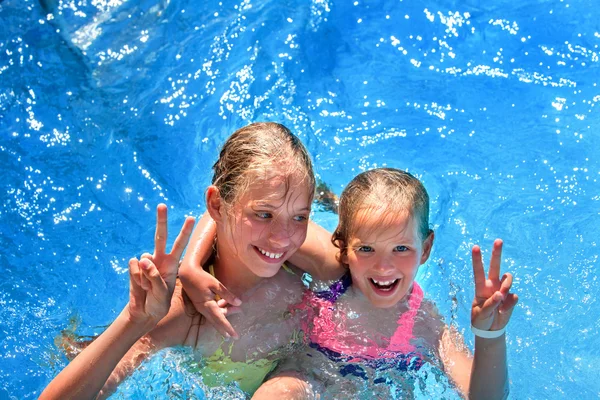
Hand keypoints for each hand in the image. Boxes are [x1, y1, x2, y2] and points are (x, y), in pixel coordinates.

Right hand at [127, 204, 194, 325]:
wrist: (143, 312)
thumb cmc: (159, 303)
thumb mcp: (162, 294)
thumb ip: (155, 277)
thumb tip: (142, 258)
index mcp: (172, 264)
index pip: (180, 245)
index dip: (185, 232)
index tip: (191, 218)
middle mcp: (160, 259)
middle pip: (161, 237)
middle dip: (161, 221)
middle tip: (162, 205)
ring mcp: (145, 262)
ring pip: (144, 258)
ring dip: (146, 276)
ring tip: (149, 288)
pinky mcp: (133, 267)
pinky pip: (134, 268)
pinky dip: (137, 279)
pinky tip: (140, 286)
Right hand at [179, 266, 241, 339]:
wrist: (187, 274)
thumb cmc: (202, 278)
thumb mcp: (215, 285)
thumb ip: (227, 294)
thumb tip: (239, 303)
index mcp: (208, 305)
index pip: (220, 319)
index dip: (228, 328)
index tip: (234, 336)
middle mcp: (204, 309)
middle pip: (216, 321)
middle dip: (225, 328)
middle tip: (234, 336)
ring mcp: (201, 307)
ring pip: (214, 316)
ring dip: (224, 315)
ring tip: (236, 312)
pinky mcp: (200, 304)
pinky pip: (211, 311)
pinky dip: (220, 310)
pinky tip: (226, 304)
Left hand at [471, 239, 517, 330]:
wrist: (490, 329)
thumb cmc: (481, 319)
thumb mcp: (481, 313)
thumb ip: (490, 303)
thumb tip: (501, 294)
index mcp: (481, 287)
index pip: (478, 271)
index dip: (477, 259)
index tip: (475, 246)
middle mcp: (492, 285)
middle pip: (495, 266)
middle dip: (496, 253)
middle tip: (498, 240)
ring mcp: (502, 291)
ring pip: (508, 279)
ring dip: (506, 285)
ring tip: (501, 296)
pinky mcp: (511, 299)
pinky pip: (513, 297)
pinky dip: (508, 304)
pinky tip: (502, 311)